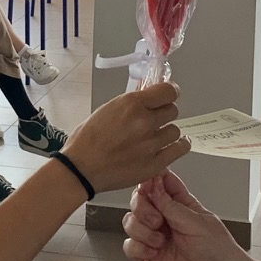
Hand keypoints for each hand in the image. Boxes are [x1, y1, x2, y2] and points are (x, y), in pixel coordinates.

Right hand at [61, 82, 188, 192]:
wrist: (81, 169)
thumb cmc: (87, 141)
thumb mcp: (107, 110)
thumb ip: (131, 103)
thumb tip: (148, 96)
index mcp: (131, 104)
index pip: (168, 91)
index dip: (170, 92)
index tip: (169, 95)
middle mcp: (144, 121)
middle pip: (172, 111)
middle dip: (164, 113)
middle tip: (155, 119)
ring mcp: (151, 144)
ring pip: (175, 131)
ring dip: (167, 131)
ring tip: (157, 136)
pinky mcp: (155, 163)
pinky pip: (179, 149)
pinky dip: (178, 146)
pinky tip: (174, 145)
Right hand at [122, 172, 250, 260]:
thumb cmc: (219, 252)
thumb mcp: (196, 223)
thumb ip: (171, 205)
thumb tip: (152, 184)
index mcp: (181, 203)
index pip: (160, 181)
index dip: (148, 180)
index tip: (146, 186)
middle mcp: (166, 218)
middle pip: (138, 201)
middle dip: (142, 210)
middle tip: (157, 221)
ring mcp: (156, 237)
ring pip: (130, 223)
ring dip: (141, 231)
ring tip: (160, 242)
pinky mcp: (149, 256)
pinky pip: (129, 246)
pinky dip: (137, 250)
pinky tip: (153, 254)